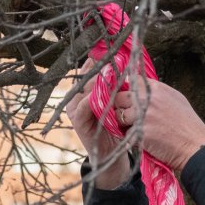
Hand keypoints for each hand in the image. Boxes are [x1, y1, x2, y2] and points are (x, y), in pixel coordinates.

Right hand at [65, 62, 132, 189]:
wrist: (113, 155)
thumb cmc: (119, 126)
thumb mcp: (119, 103)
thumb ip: (118, 86)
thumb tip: (129, 63)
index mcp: (86, 90)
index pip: (90, 69)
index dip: (100, 59)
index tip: (113, 50)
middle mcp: (77, 96)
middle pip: (86, 76)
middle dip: (99, 67)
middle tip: (112, 57)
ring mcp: (75, 108)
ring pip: (84, 89)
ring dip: (97, 81)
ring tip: (110, 71)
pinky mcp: (77, 120)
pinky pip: (83, 106)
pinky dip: (92, 99)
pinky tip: (104, 94)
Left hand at [110, 79, 204, 173]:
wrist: (195, 145)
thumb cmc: (189, 124)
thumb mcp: (176, 99)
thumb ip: (157, 92)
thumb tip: (141, 88)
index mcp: (156, 89)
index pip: (132, 82)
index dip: (129, 91)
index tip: (131, 99)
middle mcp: (147, 99)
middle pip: (120, 97)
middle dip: (122, 107)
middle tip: (130, 116)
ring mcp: (142, 116)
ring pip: (120, 116)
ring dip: (125, 123)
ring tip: (138, 129)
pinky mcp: (139, 132)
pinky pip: (126, 133)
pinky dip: (131, 138)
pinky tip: (143, 140)